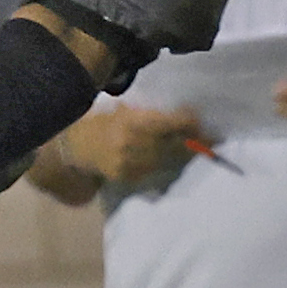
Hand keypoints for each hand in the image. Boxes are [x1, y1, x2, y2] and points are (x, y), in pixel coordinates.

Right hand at [62, 104, 202, 183]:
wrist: (74, 149)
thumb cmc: (99, 123)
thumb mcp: (120, 111)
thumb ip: (146, 113)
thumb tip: (180, 114)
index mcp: (131, 122)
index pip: (169, 123)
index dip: (188, 122)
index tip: (200, 120)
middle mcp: (133, 143)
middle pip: (174, 144)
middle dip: (194, 141)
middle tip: (212, 139)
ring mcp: (131, 163)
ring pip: (167, 160)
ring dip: (184, 155)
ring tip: (199, 150)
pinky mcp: (128, 177)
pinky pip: (155, 171)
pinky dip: (167, 166)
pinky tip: (176, 162)